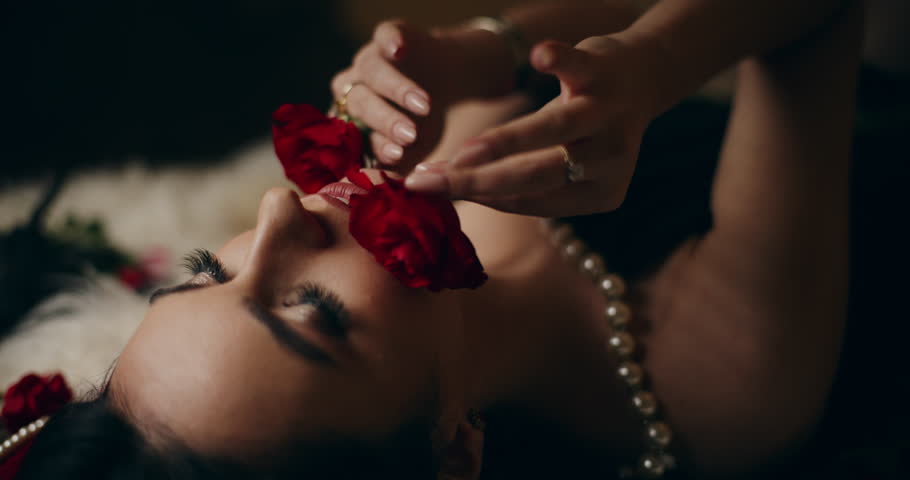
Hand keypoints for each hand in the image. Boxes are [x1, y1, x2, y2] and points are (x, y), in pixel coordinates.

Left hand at [331, 21, 511, 172]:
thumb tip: (398, 192)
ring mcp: (368, 59)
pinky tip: (399, 51)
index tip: (397, 156)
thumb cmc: (424, 122)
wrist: (446, 78)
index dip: (375, 146)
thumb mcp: (415, 148)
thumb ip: (402, 166)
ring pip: (373, 72)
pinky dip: (391, 41)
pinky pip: (385, 34)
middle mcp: (354, 88)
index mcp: (351, 121)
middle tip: (410, 135)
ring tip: (424, 106)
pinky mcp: (387, 35)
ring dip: (397, 89)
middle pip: (360, 103)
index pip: (356, 136)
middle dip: (385, 120)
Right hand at [405, 34, 664, 216]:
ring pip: (554, 129)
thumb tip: (448, 193)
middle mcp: (609, 159)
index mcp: (599, 193)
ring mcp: (608, 113)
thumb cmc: (585, 130)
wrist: (642, 78)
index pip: (529, 201)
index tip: (427, 189)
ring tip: (462, 152)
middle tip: (425, 182)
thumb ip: (517, 182)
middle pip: (536, 176)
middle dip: (475, 181)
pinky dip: (558, 60)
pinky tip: (539, 57)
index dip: (476, 196)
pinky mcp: (603, 70)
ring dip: (504, 141)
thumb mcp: (559, 162)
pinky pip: (577, 66)